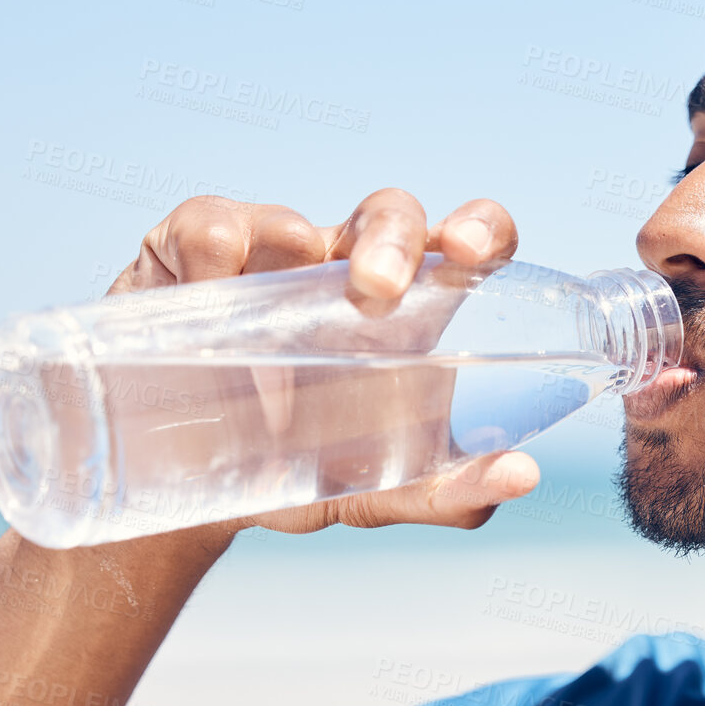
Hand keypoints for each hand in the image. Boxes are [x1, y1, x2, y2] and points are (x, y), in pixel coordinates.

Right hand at [108, 191, 540, 534]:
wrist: (183, 487)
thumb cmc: (297, 467)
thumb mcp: (372, 488)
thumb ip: (448, 491)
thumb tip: (520, 476)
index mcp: (409, 306)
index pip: (468, 239)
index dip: (480, 228)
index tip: (473, 253)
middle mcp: (346, 263)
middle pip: (388, 214)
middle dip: (391, 238)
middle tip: (378, 290)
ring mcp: (271, 249)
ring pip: (293, 220)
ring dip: (288, 258)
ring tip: (267, 345)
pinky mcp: (196, 247)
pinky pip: (211, 229)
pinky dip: (213, 264)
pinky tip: (207, 309)